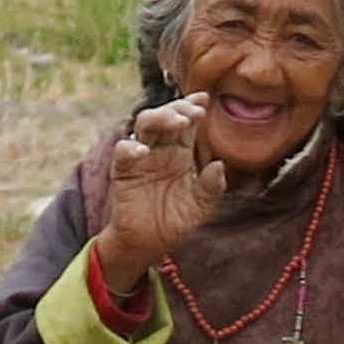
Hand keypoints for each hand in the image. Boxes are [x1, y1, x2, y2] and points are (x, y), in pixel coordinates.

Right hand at [96, 95, 226, 292]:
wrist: (150, 243)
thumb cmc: (176, 220)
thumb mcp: (201, 206)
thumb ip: (211, 186)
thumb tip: (220, 165)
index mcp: (180, 151)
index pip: (186, 122)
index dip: (192, 106)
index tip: (204, 99)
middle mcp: (161, 149)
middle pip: (165, 117)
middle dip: (179, 109)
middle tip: (194, 112)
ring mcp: (141, 158)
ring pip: (144, 125)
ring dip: (160, 118)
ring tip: (178, 122)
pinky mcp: (123, 171)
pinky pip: (123, 152)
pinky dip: (131, 147)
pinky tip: (144, 150)